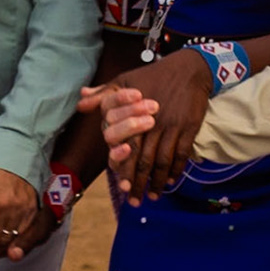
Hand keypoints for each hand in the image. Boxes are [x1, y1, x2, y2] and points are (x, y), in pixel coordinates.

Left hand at [101, 53, 213, 205]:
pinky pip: (181, 155)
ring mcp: (172, 127)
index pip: (127, 147)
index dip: (125, 168)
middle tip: (135, 202)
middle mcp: (153, 124)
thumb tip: (81, 100)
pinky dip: (176, 170)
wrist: (188, 68)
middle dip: (139, 184)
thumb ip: (104, 93)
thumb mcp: (126, 79)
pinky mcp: (188, 128)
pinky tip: (170, 181)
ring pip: (163, 162)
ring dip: (157, 182)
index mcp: (134, 115)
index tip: (122, 187)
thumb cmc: (154, 75)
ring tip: (153, 196)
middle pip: (144, 160)